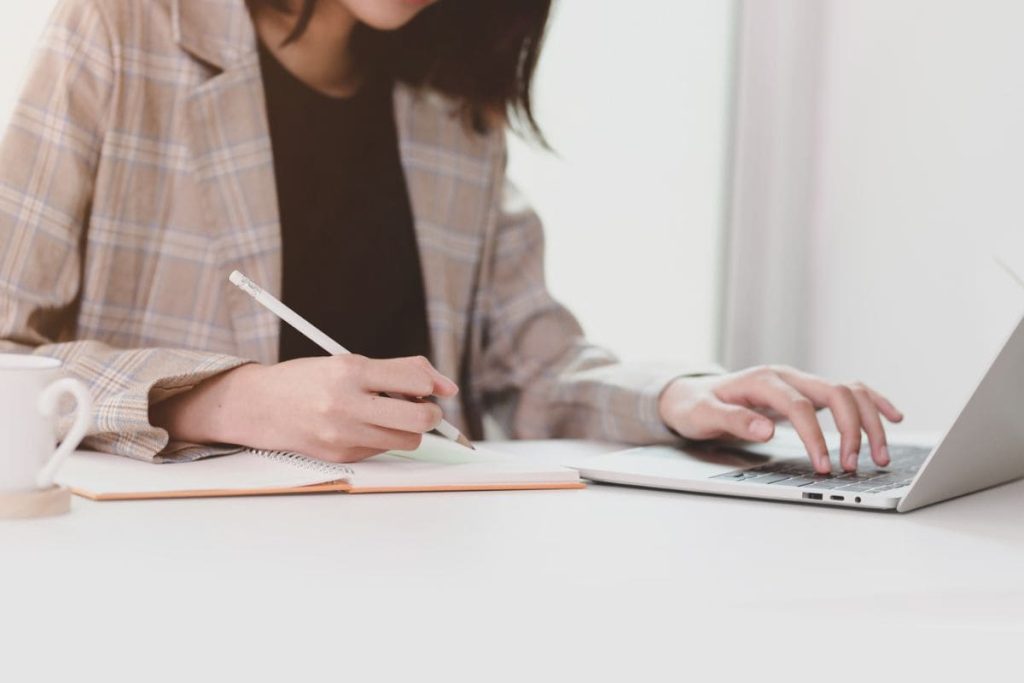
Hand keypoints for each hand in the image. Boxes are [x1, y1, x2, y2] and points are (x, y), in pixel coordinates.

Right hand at [151, 355, 458, 462]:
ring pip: (408, 440)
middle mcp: (346, 403)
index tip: (432, 386)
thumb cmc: (308, 380)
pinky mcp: (342, 455)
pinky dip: (384, 438)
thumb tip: (447, 387)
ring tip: (389, 415)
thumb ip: (399, 371)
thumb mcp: (349, 362)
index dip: (433, 383)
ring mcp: (343, 434)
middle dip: (432, 413)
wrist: (259, 406)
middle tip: (422, 406)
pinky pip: (384, 450)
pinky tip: (364, 426)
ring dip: (409, 428)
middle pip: (420, 418)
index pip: (415, 379)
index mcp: (349, 370)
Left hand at [658, 365, 903, 473]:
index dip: (816, 437)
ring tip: (878, 456)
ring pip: (849, 391)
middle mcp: (788, 376)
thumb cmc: (698, 406)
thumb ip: (733, 420)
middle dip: (853, 430)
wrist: (693, 394)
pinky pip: (849, 391)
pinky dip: (873, 403)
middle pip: (836, 392)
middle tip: (856, 465)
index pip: (800, 407)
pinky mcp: (810, 391)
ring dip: (869, 421)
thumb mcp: (704, 415)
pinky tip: (894, 417)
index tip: (825, 466)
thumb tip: (765, 430)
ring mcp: (801, 381)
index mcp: (764, 380)